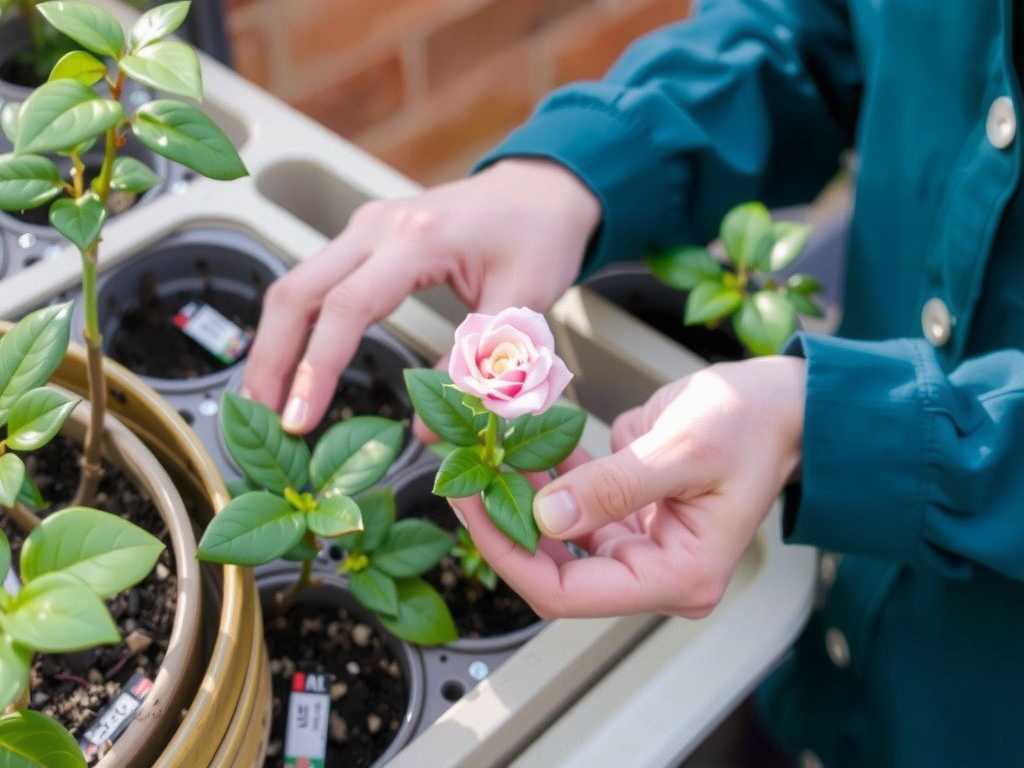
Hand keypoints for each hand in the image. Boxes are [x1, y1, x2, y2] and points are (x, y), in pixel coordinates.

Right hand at [243, 159, 600, 432]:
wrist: (546, 190)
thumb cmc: (540, 238)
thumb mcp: (523, 302)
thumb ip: (476, 365)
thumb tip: (427, 429)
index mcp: (418, 238)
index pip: (346, 307)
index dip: (316, 368)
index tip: (299, 420)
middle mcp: (380, 226)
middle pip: (296, 290)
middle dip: (271, 360)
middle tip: (260, 420)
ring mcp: (368, 228)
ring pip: (296, 283)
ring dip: (275, 344)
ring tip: (266, 402)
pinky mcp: (367, 238)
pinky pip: (315, 280)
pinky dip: (296, 325)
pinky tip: (293, 362)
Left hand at [451, 357, 805, 617]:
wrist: (778, 402)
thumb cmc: (752, 425)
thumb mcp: (684, 450)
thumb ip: (615, 487)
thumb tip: (546, 517)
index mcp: (677, 576)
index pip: (569, 593)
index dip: (510, 555)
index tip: (471, 506)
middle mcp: (654, 569)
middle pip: (555, 568)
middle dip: (505, 522)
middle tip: (464, 474)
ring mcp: (640, 542)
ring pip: (557, 534)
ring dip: (518, 493)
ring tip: (481, 450)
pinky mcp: (628, 511)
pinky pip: (572, 500)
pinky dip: (544, 472)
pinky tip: (518, 441)